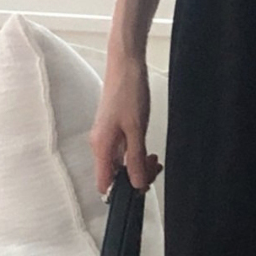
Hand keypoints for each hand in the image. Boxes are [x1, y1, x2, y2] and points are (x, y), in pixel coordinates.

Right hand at [90, 54, 162, 196]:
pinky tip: (148, 150)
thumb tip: (135, 185)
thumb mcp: (136, 129)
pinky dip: (137, 154)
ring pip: (121, 164)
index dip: (122, 191)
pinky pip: (124, 152)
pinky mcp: (114, 131)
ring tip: (155, 158)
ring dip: (139, 166)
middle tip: (154, 167)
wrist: (126, 65)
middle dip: (136, 176)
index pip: (104, 183)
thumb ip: (134, 159)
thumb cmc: (128, 92)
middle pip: (115, 175)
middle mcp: (101, 145)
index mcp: (101, 147)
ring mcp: (107, 138)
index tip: (141, 187)